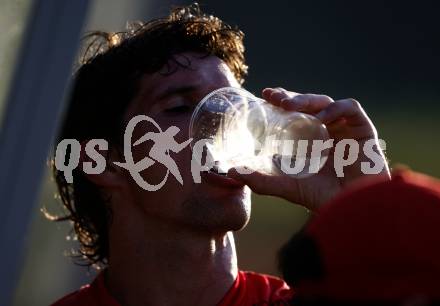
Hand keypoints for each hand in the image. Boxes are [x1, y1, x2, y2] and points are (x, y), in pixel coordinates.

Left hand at [227, 87, 389, 210]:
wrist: (352, 210)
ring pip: (324, 102)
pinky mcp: (362, 129)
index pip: (294, 112)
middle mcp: (325, 129)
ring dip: (306, 100)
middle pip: (307, 103)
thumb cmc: (321, 197)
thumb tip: (232, 172)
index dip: (280, 101)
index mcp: (309, 137)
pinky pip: (349, 108)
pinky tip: (320, 118)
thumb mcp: (286, 186)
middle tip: (272, 97)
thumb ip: (261, 180)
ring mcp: (343, 127)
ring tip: (288, 106)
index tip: (264, 95)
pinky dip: (334, 109)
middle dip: (290, 97)